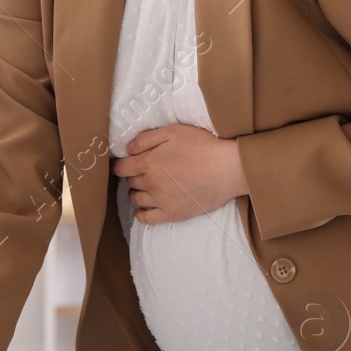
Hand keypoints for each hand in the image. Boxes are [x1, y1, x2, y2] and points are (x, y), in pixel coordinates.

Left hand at [110, 123, 247, 225]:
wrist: (228, 169)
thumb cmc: (203, 147)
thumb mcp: (173, 132)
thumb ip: (146, 139)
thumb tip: (128, 149)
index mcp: (148, 163)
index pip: (121, 168)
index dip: (122, 164)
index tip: (126, 162)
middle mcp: (150, 184)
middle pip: (130, 181)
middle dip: (134, 175)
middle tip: (145, 170)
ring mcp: (161, 201)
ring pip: (136, 199)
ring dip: (137, 192)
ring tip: (147, 186)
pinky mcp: (172, 214)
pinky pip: (147, 219)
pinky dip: (141, 214)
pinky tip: (144, 208)